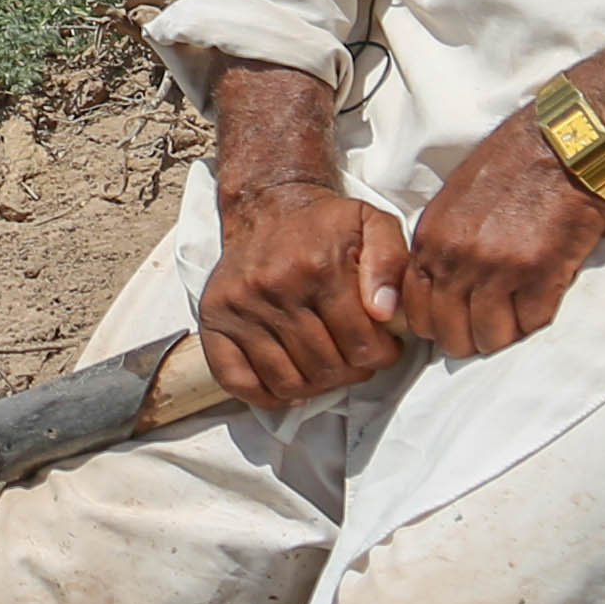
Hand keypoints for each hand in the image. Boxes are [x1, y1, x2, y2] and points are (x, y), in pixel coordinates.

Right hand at [198, 172, 405, 412]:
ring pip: (288, 382)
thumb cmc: (326, 226)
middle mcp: (273, 288)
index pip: (361, 344)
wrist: (267, 207)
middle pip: (326, 368)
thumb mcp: (373, 224)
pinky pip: (238, 381)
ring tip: (329, 368)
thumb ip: (391, 262)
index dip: (382, 355)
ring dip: (317, 387)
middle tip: (358, 358)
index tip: (383, 347)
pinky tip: (291, 384)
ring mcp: (239, 307)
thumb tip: (386, 313)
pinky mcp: (213, 320)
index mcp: (317, 267)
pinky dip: (267, 395)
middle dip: (353, 372)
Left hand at [395, 121, 604, 360]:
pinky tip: (542, 300)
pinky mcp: (539, 274)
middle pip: (450, 334)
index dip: (437, 325)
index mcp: (430, 242)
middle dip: (470, 338)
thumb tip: (438, 290)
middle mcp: (456, 259)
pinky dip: (537, 319)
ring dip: (506, 334)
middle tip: (490, 328)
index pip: (417, 312)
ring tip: (518, 317)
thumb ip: (440, 246)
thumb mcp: (452, 203)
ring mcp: (497, 269)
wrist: (561, 145)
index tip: (456, 323)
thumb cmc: (510, 167)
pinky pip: (531, 323)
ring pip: (491, 337)